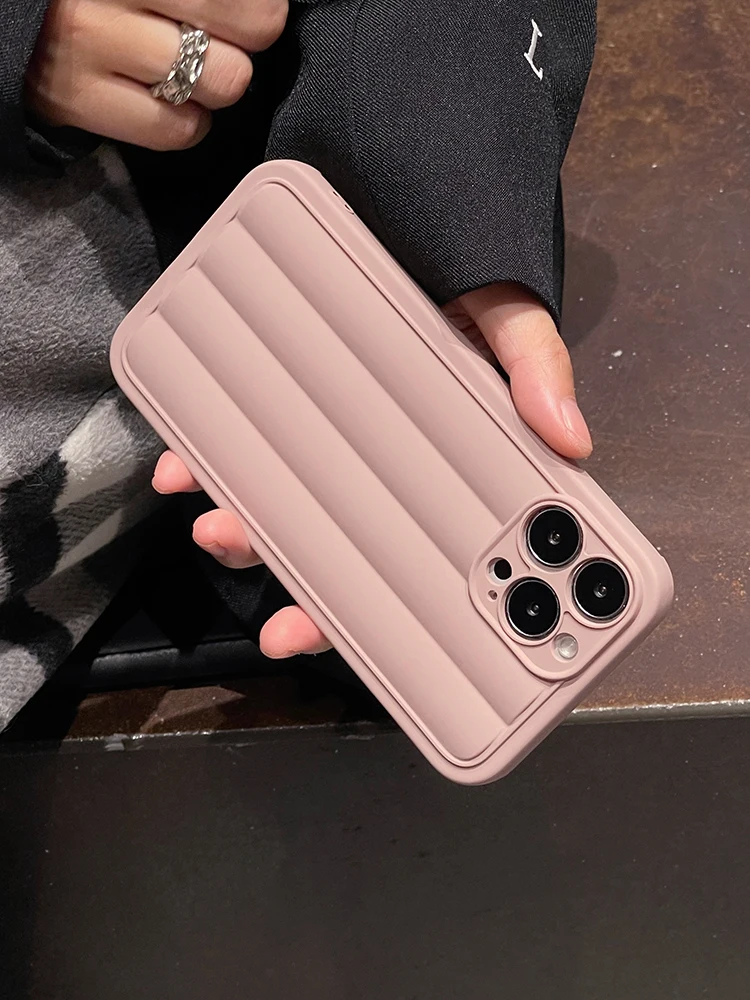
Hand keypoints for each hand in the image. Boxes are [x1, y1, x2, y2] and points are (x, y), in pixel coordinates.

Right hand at [26, 0, 287, 149]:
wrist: (27, 30)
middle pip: (258, 25)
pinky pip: (179, 130)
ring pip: (224, 80)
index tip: (236, 13)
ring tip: (183, 70)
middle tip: (210, 39)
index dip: (259, 7)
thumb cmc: (118, 4)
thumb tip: (276, 12)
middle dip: (244, 41)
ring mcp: (87, 36)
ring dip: (215, 87)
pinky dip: (185, 125)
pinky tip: (162, 102)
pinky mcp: (75, 96)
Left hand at [153, 282, 591, 656]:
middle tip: (286, 630)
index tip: (371, 652)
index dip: (398, 610)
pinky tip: (182, 468)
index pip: (424, 553)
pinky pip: (236, 446)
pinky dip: (205, 462)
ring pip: (282, 512)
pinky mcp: (280, 399)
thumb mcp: (508, 312)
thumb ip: (535, 364)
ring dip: (248, 536)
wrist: (394, 195)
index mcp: (443, 466)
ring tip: (220, 531)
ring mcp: (324, 436)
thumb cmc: (460, 265)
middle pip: (345, 554)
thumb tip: (571, 439)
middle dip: (311, 603)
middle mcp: (379, 465)